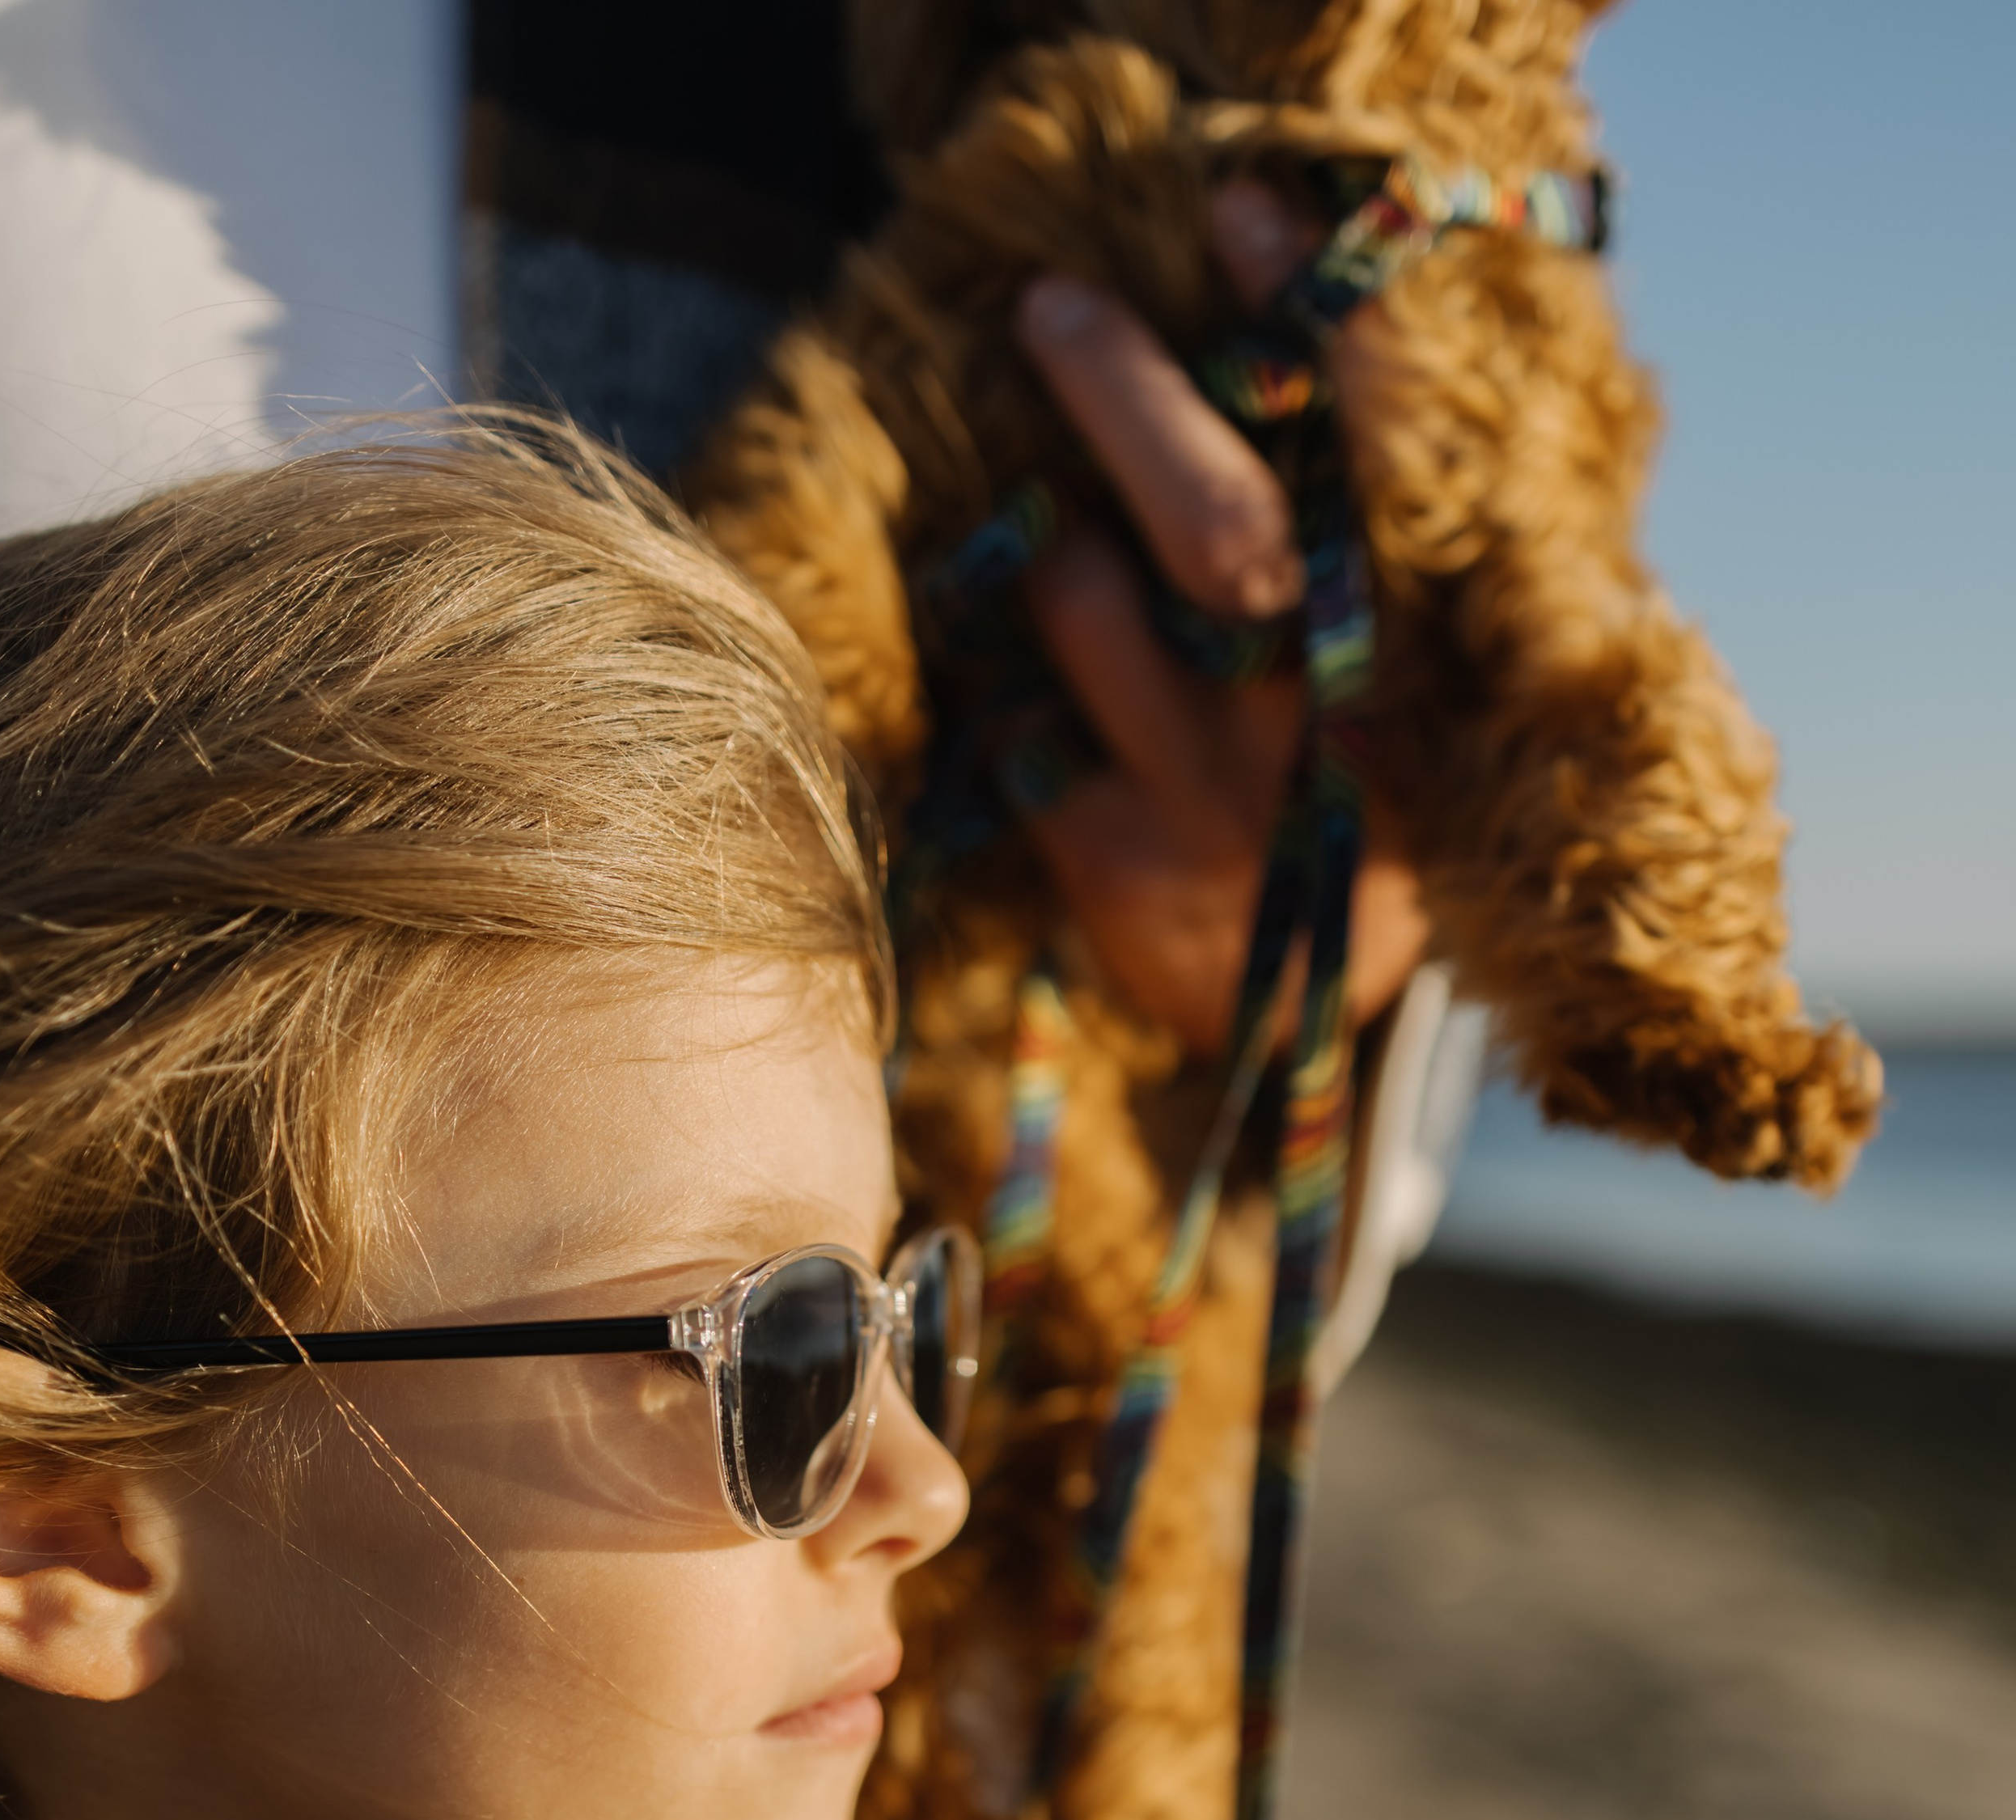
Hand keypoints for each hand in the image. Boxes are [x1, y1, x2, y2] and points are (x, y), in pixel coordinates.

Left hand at [1011, 184, 1428, 1055]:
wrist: (1320, 1003)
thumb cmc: (1350, 768)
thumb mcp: (1393, 656)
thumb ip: (1357, 524)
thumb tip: (1279, 338)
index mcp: (1414, 645)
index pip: (1380, 457)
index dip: (1316, 325)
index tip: (1237, 211)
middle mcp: (1326, 717)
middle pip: (1218, 530)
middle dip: (1128, 397)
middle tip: (1052, 304)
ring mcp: (1220, 800)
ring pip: (1092, 609)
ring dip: (1051, 552)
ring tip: (1059, 554)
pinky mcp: (1123, 865)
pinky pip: (1020, 722)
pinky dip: (1012, 684)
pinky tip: (1034, 690)